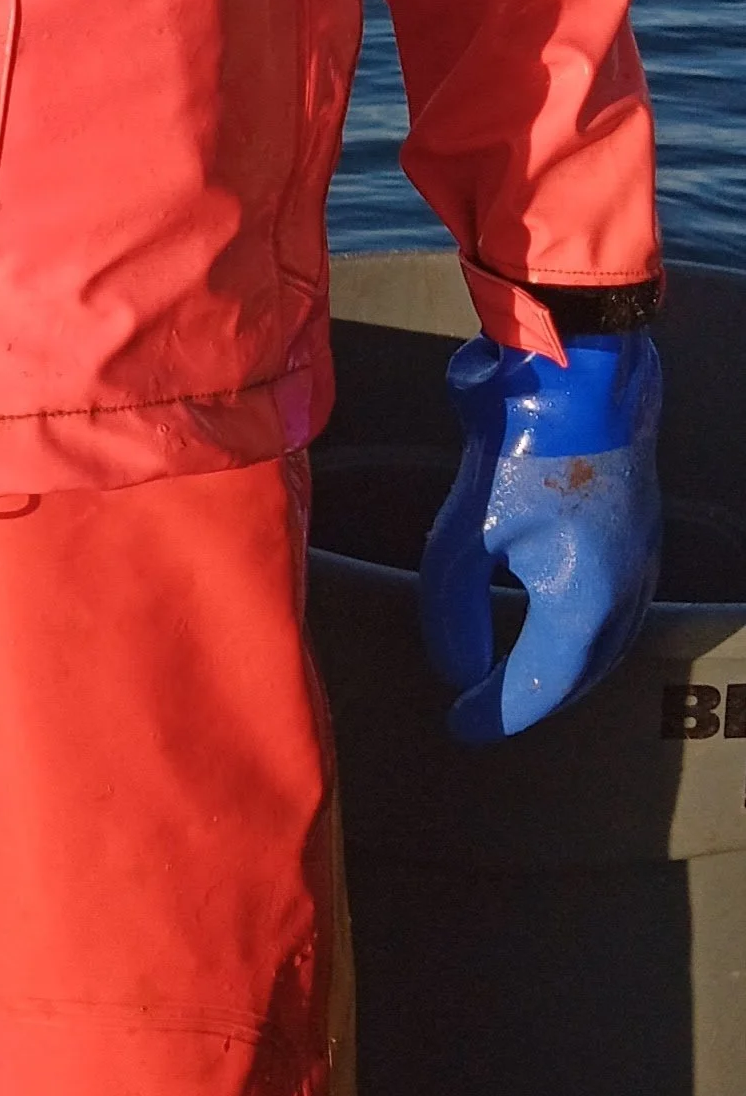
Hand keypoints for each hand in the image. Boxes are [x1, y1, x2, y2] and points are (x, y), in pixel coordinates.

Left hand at [420, 331, 661, 739]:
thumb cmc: (520, 445)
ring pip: (606, 642)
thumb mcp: (465, 530)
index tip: (457, 727)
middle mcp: (627, 592)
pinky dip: (583, 629)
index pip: (540, 685)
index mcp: (587, 603)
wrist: (583, 368)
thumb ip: (453, 607)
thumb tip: (455, 666)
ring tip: (520, 678)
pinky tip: (556, 618)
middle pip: (582, 674)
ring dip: (564, 667)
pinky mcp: (639, 528)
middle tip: (485, 711)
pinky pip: (615, 605)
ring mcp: (643, 559)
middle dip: (533, 699)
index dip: (496, 712)